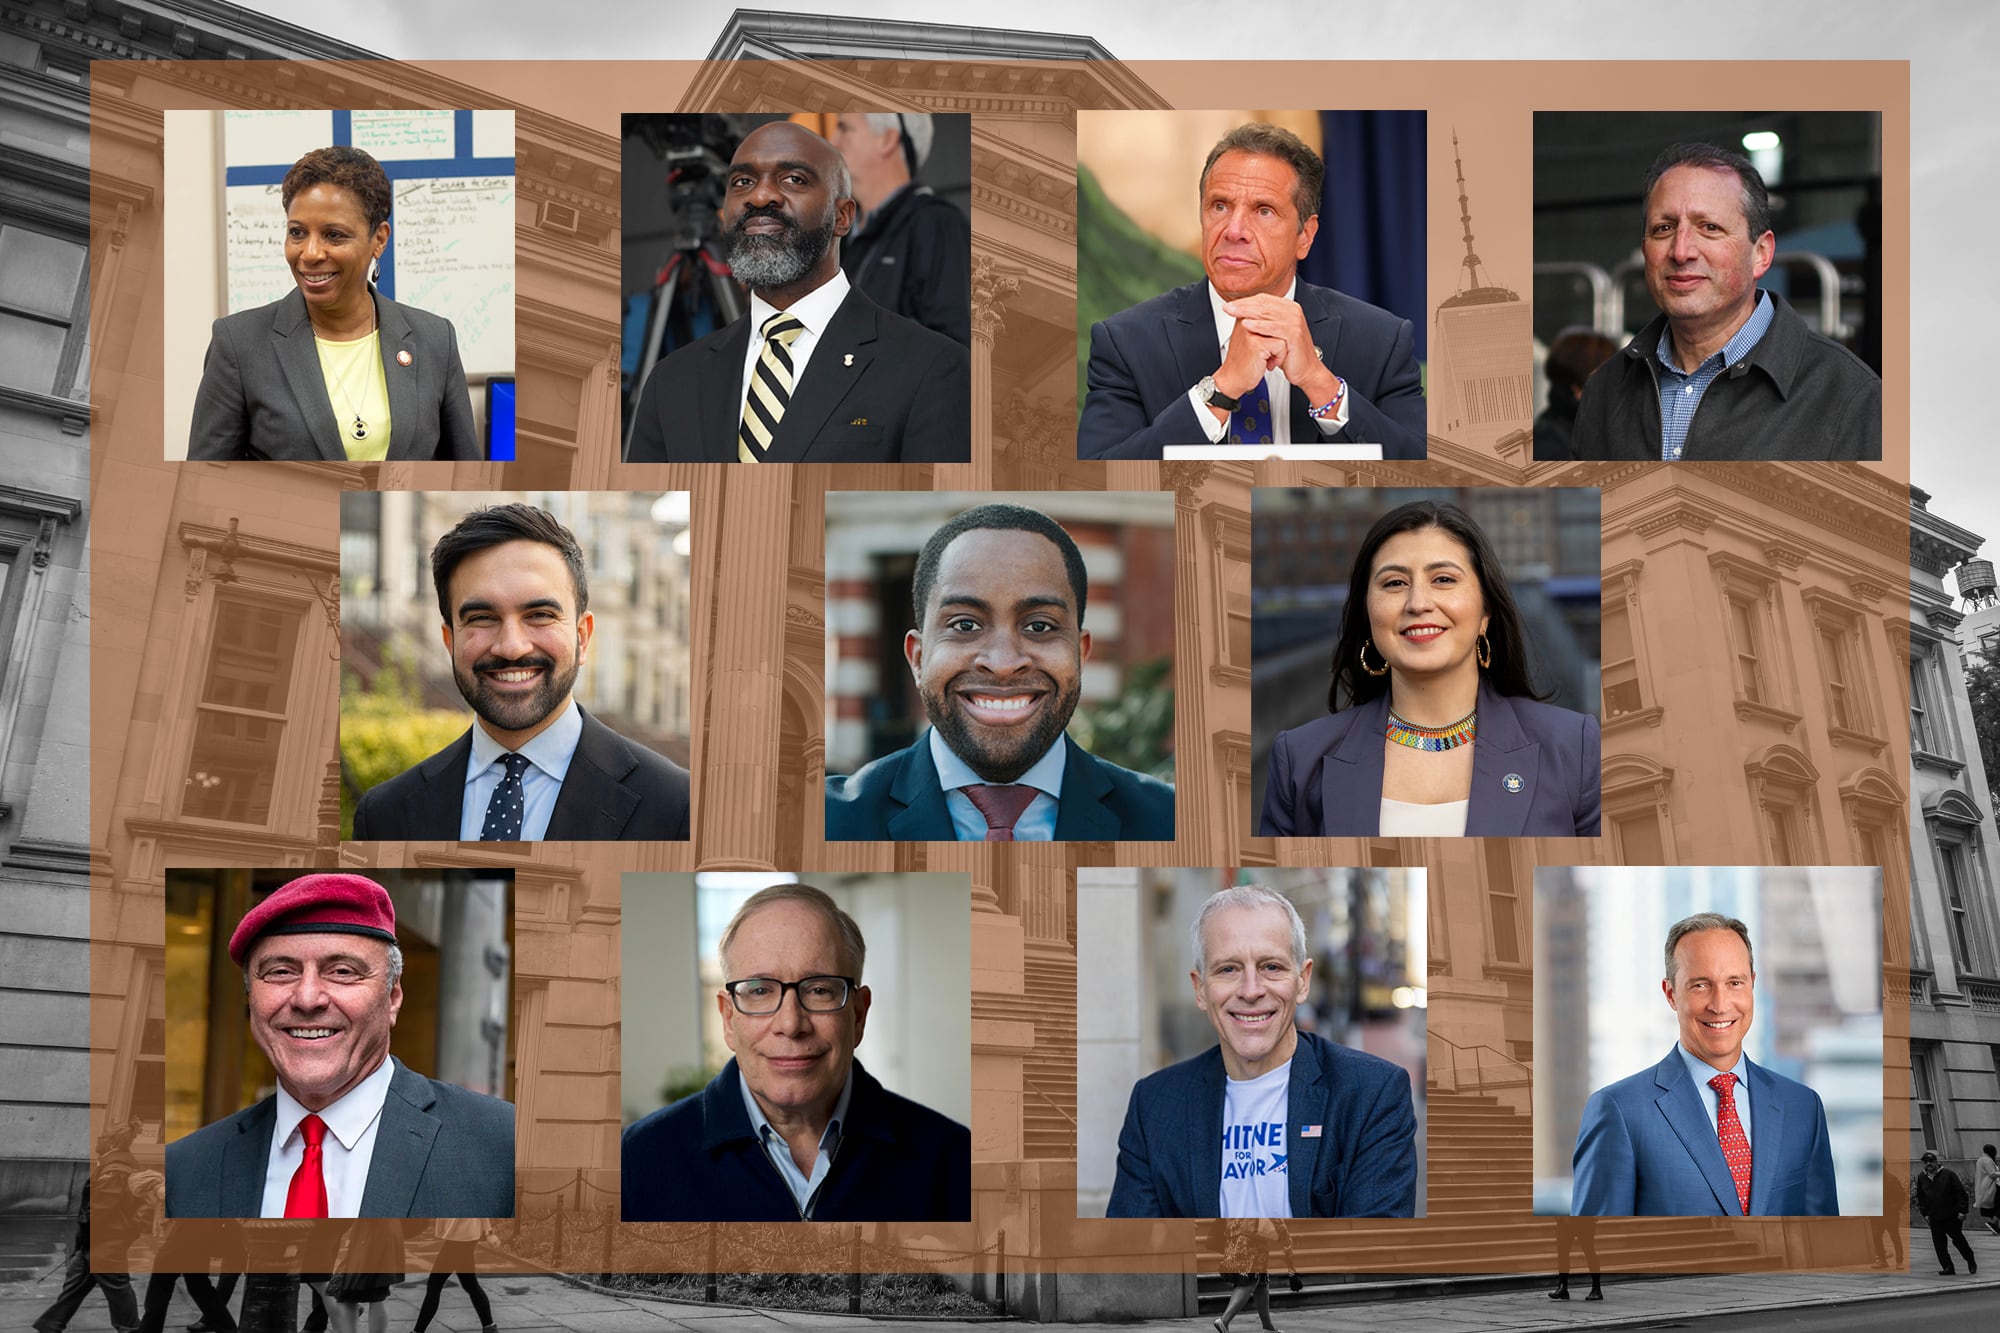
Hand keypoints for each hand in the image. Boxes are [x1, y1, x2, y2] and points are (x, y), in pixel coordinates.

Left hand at [1223, 293, 1339, 403]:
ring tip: (1232, 313)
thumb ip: (1262, 320)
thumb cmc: (1287, 353)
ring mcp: (1295, 321)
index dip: (1245, 301)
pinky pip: (1274, 327)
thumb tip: (1242, 311)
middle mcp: (1293, 310)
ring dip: (1247, 312)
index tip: (1229, 305)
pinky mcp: (1294, 333)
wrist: (1304, 370)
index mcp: (1287, 307)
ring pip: (1267, 313)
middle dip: (1243, 305)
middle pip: (1264, 304)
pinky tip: (1246, 324)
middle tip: (1227, 308)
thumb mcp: (1272, 333)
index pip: (1263, 299)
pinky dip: (1259, 325)